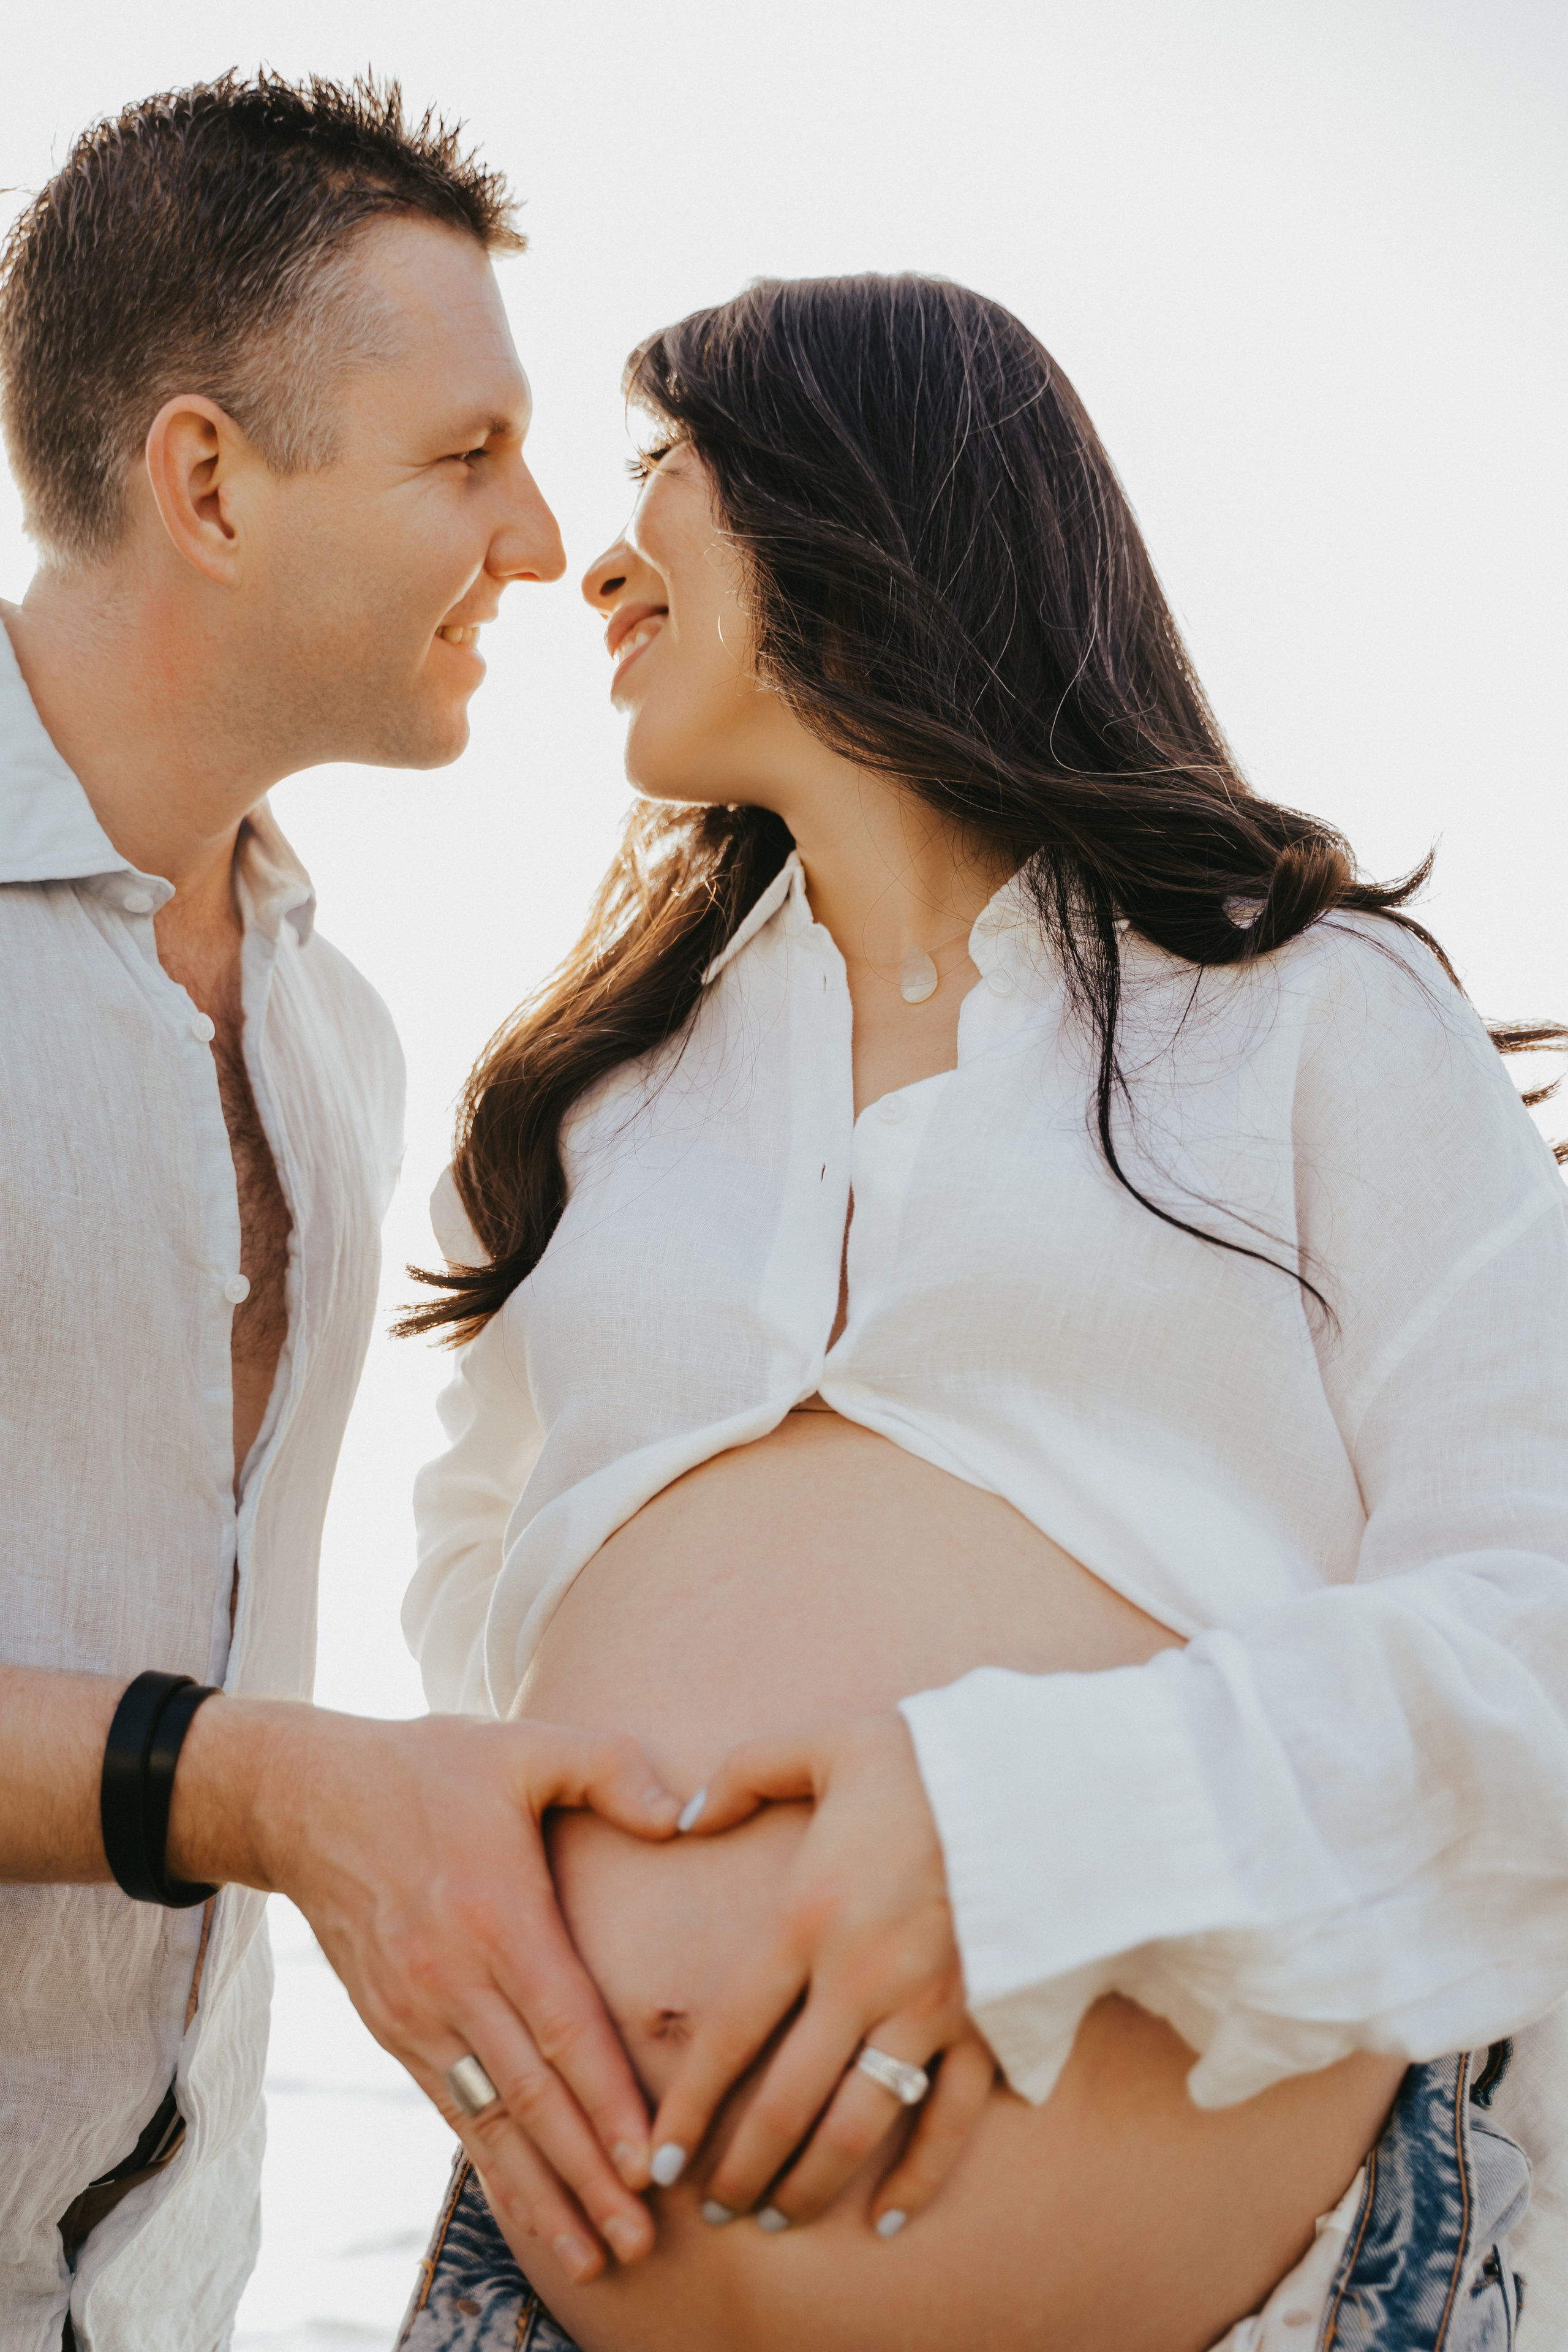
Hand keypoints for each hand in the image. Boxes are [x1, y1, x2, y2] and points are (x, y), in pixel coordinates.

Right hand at [170, 1701, 682, 2282]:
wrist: (309, 1799)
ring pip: (489, 2122)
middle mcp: (454, 1978)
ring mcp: (417, 2012)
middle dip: (587, 2176)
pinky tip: (526, 2209)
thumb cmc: (433, 1768)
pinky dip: (490, 2167)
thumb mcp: (526, 1745)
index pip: (564, 2028)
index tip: (648, 2164)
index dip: (607, 2101)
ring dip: (542, 2193)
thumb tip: (686, 1813)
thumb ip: (611, 1767)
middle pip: (532, 2096)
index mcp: (497, 1915)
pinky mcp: (393, 2029)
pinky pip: (451, 2110)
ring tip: (593, 2257)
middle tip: (640, 2242)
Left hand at [649, 1713, 996, 2234]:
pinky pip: (948, 2122)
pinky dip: (919, 2179)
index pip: (728, 2036)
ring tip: (775, 2218)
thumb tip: (684, 1816)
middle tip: (709, 2210)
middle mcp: (861, 1979)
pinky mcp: (985, 2027)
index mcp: (809, 1917)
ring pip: (856, 2128)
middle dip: (738, 2169)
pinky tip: (885, 2218)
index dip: (688, 2108)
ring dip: (809, 2186)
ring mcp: (927, 2011)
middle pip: (783, 2104)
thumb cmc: (927, 1758)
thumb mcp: (823, 1743)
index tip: (659, 2160)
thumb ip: (744, 1772)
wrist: (1046, 1779)